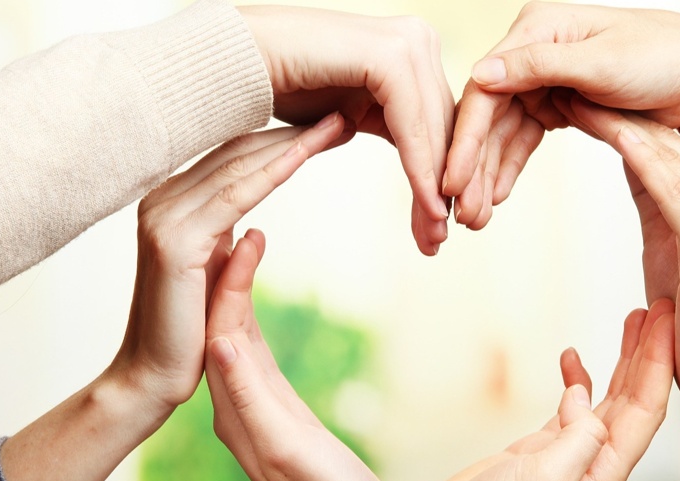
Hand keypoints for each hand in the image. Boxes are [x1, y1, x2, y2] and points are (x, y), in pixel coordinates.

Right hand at [106, 112, 345, 414]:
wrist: (151, 377)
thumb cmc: (188, 331)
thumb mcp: (212, 276)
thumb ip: (227, 245)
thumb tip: (254, 229)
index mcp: (171, 202)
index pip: (233, 158)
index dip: (281, 139)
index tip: (326, 127)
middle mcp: (161, 199)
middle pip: (239, 152)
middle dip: (295, 132)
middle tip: (343, 114)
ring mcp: (163, 215)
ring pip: (241, 166)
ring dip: (294, 143)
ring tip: (339, 125)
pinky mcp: (174, 240)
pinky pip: (236, 196)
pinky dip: (274, 171)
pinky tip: (305, 153)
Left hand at [204, 231, 388, 480]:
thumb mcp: (284, 445)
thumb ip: (248, 397)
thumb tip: (218, 342)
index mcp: (232, 408)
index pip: (222, 330)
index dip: (231, 280)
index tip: (248, 233)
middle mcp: (232, 398)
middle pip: (220, 319)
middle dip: (227, 266)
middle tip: (241, 220)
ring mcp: (250, 397)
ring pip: (233, 323)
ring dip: (236, 277)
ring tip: (246, 230)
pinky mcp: (270, 398)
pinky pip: (250, 336)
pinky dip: (248, 299)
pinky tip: (252, 278)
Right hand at [237, 5, 454, 255]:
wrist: (233, 63)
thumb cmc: (282, 87)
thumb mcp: (347, 113)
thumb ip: (384, 125)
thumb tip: (419, 163)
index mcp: (411, 51)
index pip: (440, 123)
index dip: (443, 177)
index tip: (438, 227)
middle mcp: (417, 40)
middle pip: (445, 128)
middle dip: (446, 190)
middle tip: (441, 241)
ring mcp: (407, 41)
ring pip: (435, 130)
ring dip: (436, 188)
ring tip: (435, 234)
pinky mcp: (389, 55)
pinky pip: (412, 125)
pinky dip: (420, 169)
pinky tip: (426, 206)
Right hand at [426, 299, 675, 480]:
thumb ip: (577, 444)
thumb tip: (583, 399)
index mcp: (602, 476)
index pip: (643, 412)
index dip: (658, 365)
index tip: (665, 325)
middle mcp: (593, 467)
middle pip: (634, 403)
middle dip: (648, 355)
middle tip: (659, 312)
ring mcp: (568, 458)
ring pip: (607, 402)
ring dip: (621, 361)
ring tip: (632, 324)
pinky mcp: (542, 452)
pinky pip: (571, 408)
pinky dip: (576, 378)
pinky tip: (571, 357)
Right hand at [444, 1, 679, 229]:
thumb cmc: (667, 57)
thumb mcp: (602, 62)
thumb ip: (538, 67)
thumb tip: (480, 75)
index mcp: (540, 29)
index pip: (486, 88)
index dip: (465, 137)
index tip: (452, 179)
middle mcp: (536, 52)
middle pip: (489, 114)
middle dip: (475, 164)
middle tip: (464, 209)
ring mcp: (547, 79)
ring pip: (505, 131)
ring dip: (490, 172)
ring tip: (478, 214)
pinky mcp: (563, 104)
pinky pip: (526, 138)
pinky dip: (512, 166)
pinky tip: (499, 194)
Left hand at [568, 97, 679, 435]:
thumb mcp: (672, 244)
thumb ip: (659, 197)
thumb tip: (630, 153)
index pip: (661, 144)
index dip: (615, 116)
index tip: (574, 92)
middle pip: (662, 141)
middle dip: (610, 109)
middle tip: (563, 80)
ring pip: (666, 157)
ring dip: (617, 123)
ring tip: (576, 94)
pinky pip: (676, 192)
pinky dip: (644, 160)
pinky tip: (620, 136)